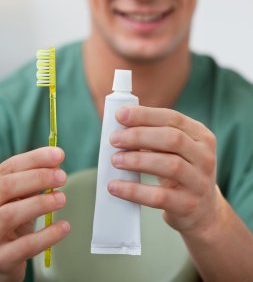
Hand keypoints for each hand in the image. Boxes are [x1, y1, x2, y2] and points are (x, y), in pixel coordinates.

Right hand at [0, 147, 69, 281]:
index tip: (58, 154)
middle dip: (38, 177)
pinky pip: (24, 247)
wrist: (0, 258)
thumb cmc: (10, 220)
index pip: (10, 167)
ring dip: (41, 203)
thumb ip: (34, 180)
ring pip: (11, 214)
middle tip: (62, 177)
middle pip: (7, 186)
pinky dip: (47, 235)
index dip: (35, 158)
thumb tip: (56, 162)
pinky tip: (63, 227)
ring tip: (61, 199)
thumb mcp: (18, 197)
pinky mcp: (1, 259)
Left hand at [109, 106, 219, 237]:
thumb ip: (154, 135)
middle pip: (172, 139)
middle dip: (139, 136)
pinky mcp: (188, 205)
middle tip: (114, 139)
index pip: (173, 118)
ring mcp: (199, 182)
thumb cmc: (181, 172)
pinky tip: (115, 186)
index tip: (119, 115)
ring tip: (115, 160)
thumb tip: (120, 126)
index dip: (145, 115)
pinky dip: (134, 190)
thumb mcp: (176, 150)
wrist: (203, 212)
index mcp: (201, 136)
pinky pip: (159, 196)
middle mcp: (205, 157)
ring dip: (137, 160)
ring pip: (170, 165)